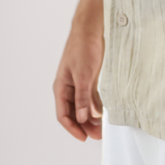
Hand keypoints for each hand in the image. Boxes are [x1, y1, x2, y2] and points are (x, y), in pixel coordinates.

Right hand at [53, 25, 103, 140]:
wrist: (91, 27)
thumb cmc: (83, 46)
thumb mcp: (83, 74)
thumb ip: (83, 97)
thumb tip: (83, 118)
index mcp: (61, 87)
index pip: (63, 115)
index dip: (73, 128)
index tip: (84, 137)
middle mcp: (68, 87)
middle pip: (73, 113)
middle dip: (84, 126)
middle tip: (97, 135)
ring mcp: (78, 83)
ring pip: (82, 106)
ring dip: (91, 118)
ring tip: (102, 128)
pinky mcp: (88, 78)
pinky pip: (90, 97)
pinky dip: (95, 106)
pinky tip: (103, 112)